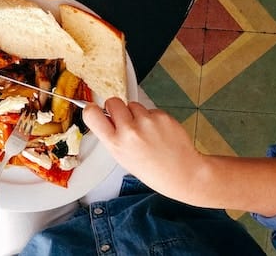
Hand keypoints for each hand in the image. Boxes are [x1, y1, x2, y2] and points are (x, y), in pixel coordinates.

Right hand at [83, 98, 205, 202]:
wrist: (184, 173)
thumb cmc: (153, 170)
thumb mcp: (122, 158)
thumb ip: (112, 137)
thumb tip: (104, 117)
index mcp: (116, 144)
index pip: (92, 114)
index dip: (92, 109)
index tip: (95, 110)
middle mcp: (130, 130)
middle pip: (113, 102)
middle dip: (116, 108)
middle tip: (124, 120)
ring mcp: (147, 121)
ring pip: (133, 105)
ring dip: (136, 114)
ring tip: (146, 131)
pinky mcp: (162, 116)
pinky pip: (150, 109)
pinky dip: (152, 118)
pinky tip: (158, 132)